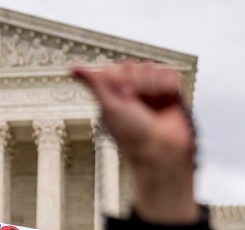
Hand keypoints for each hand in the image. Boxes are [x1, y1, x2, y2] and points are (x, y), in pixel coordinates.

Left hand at [71, 61, 198, 223]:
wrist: (162, 149)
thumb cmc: (131, 136)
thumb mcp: (108, 107)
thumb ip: (94, 84)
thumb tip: (72, 68)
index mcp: (114, 94)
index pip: (117, 67)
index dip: (120, 79)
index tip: (121, 97)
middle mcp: (132, 90)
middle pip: (135, 65)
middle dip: (136, 83)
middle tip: (136, 104)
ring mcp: (151, 90)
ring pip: (151, 68)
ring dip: (151, 87)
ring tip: (152, 107)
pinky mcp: (171, 91)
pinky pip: (169, 74)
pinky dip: (166, 89)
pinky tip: (163, 103)